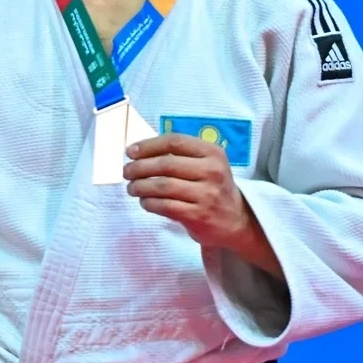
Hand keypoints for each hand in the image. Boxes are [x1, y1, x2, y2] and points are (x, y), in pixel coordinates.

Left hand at [124, 133, 278, 272]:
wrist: (235, 220)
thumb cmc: (212, 187)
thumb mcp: (206, 164)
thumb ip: (179, 156)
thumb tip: (138, 152)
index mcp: (212, 153)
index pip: (175, 142)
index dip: (148, 146)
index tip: (130, 152)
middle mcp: (212, 171)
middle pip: (166, 164)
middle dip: (139, 168)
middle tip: (126, 172)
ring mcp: (206, 194)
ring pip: (162, 186)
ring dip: (140, 187)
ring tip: (132, 188)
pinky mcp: (198, 215)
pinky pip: (165, 206)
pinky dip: (149, 203)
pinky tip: (145, 202)